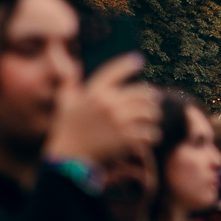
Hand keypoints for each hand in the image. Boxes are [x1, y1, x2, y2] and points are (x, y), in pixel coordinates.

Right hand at [44, 53, 160, 165]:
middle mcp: (109, 103)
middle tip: (154, 101)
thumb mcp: (65, 104)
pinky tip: (149, 137)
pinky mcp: (126, 139)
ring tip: (153, 120)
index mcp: (94, 92)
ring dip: (153, 117)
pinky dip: (152, 136)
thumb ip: (69, 83)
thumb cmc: (67, 131)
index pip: (115, 71)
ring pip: (150, 113)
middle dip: (151, 97)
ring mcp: (119, 121)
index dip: (128, 64)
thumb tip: (73, 66)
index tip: (139, 60)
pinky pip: (150, 133)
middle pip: (142, 93)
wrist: (69, 159)